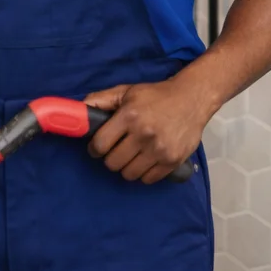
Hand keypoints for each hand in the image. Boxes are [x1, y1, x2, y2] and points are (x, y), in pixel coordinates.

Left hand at [84, 78, 210, 183]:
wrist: (191, 99)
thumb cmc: (155, 96)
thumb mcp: (126, 91)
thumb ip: (101, 100)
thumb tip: (78, 110)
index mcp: (129, 115)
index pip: (100, 144)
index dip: (94, 148)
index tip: (97, 147)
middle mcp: (144, 134)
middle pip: (113, 163)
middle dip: (110, 158)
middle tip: (116, 150)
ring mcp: (159, 149)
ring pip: (129, 174)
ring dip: (126, 167)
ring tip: (131, 156)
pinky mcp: (172, 161)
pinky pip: (148, 179)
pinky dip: (143, 173)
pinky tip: (145, 161)